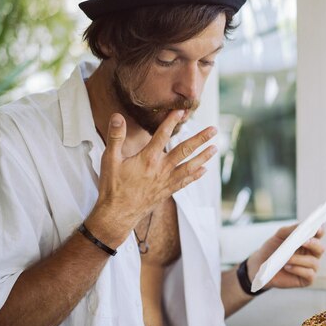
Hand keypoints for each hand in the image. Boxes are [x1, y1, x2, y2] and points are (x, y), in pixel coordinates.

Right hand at [88, 111, 216, 240]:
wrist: (117, 215)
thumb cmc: (112, 187)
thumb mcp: (109, 159)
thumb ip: (115, 137)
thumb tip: (117, 116)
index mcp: (148, 159)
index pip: (163, 135)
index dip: (172, 121)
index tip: (182, 111)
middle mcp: (161, 169)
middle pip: (185, 150)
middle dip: (200, 139)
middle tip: (214, 130)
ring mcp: (166, 181)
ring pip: (190, 166)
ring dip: (204, 156)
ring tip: (215, 148)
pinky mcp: (167, 191)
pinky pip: (185, 182)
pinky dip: (196, 175)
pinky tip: (204, 170)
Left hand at [247, 225, 324, 288]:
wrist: (261, 266)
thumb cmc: (272, 249)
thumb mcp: (279, 236)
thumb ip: (291, 230)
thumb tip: (303, 226)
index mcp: (307, 242)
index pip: (319, 235)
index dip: (320, 231)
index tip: (317, 228)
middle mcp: (311, 254)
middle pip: (320, 248)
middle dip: (313, 244)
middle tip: (303, 242)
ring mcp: (310, 267)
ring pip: (314, 262)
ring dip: (300, 259)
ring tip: (287, 259)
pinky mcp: (306, 280)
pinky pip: (309, 274)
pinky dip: (298, 270)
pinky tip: (287, 267)